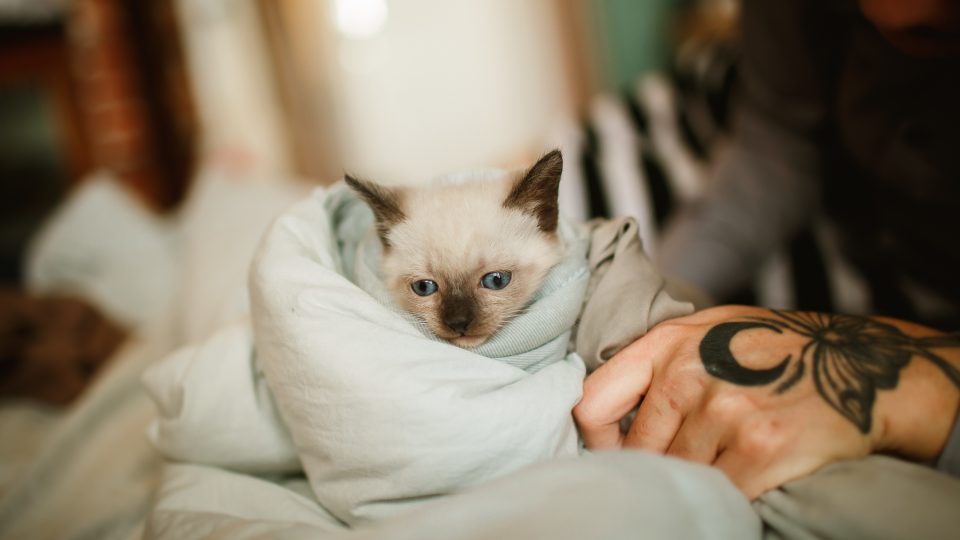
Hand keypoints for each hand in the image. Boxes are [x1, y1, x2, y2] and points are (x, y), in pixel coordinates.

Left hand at [574, 306, 959, 498]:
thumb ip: (655, 364)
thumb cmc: (775, 350)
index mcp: (667, 344)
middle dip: (655, 465)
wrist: (861, 364)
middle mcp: (689, 374)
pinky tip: (746, 478)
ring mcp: (724, 412)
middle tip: (684, 464)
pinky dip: (727, 496)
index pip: (592, 403)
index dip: (595, 441)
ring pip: (677, 476)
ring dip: (696, 481)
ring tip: (721, 464)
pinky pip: (719, 494)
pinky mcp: (760, 448)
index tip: (614, 454)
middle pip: (637, 452)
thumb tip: (602, 418)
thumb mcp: (708, 332)